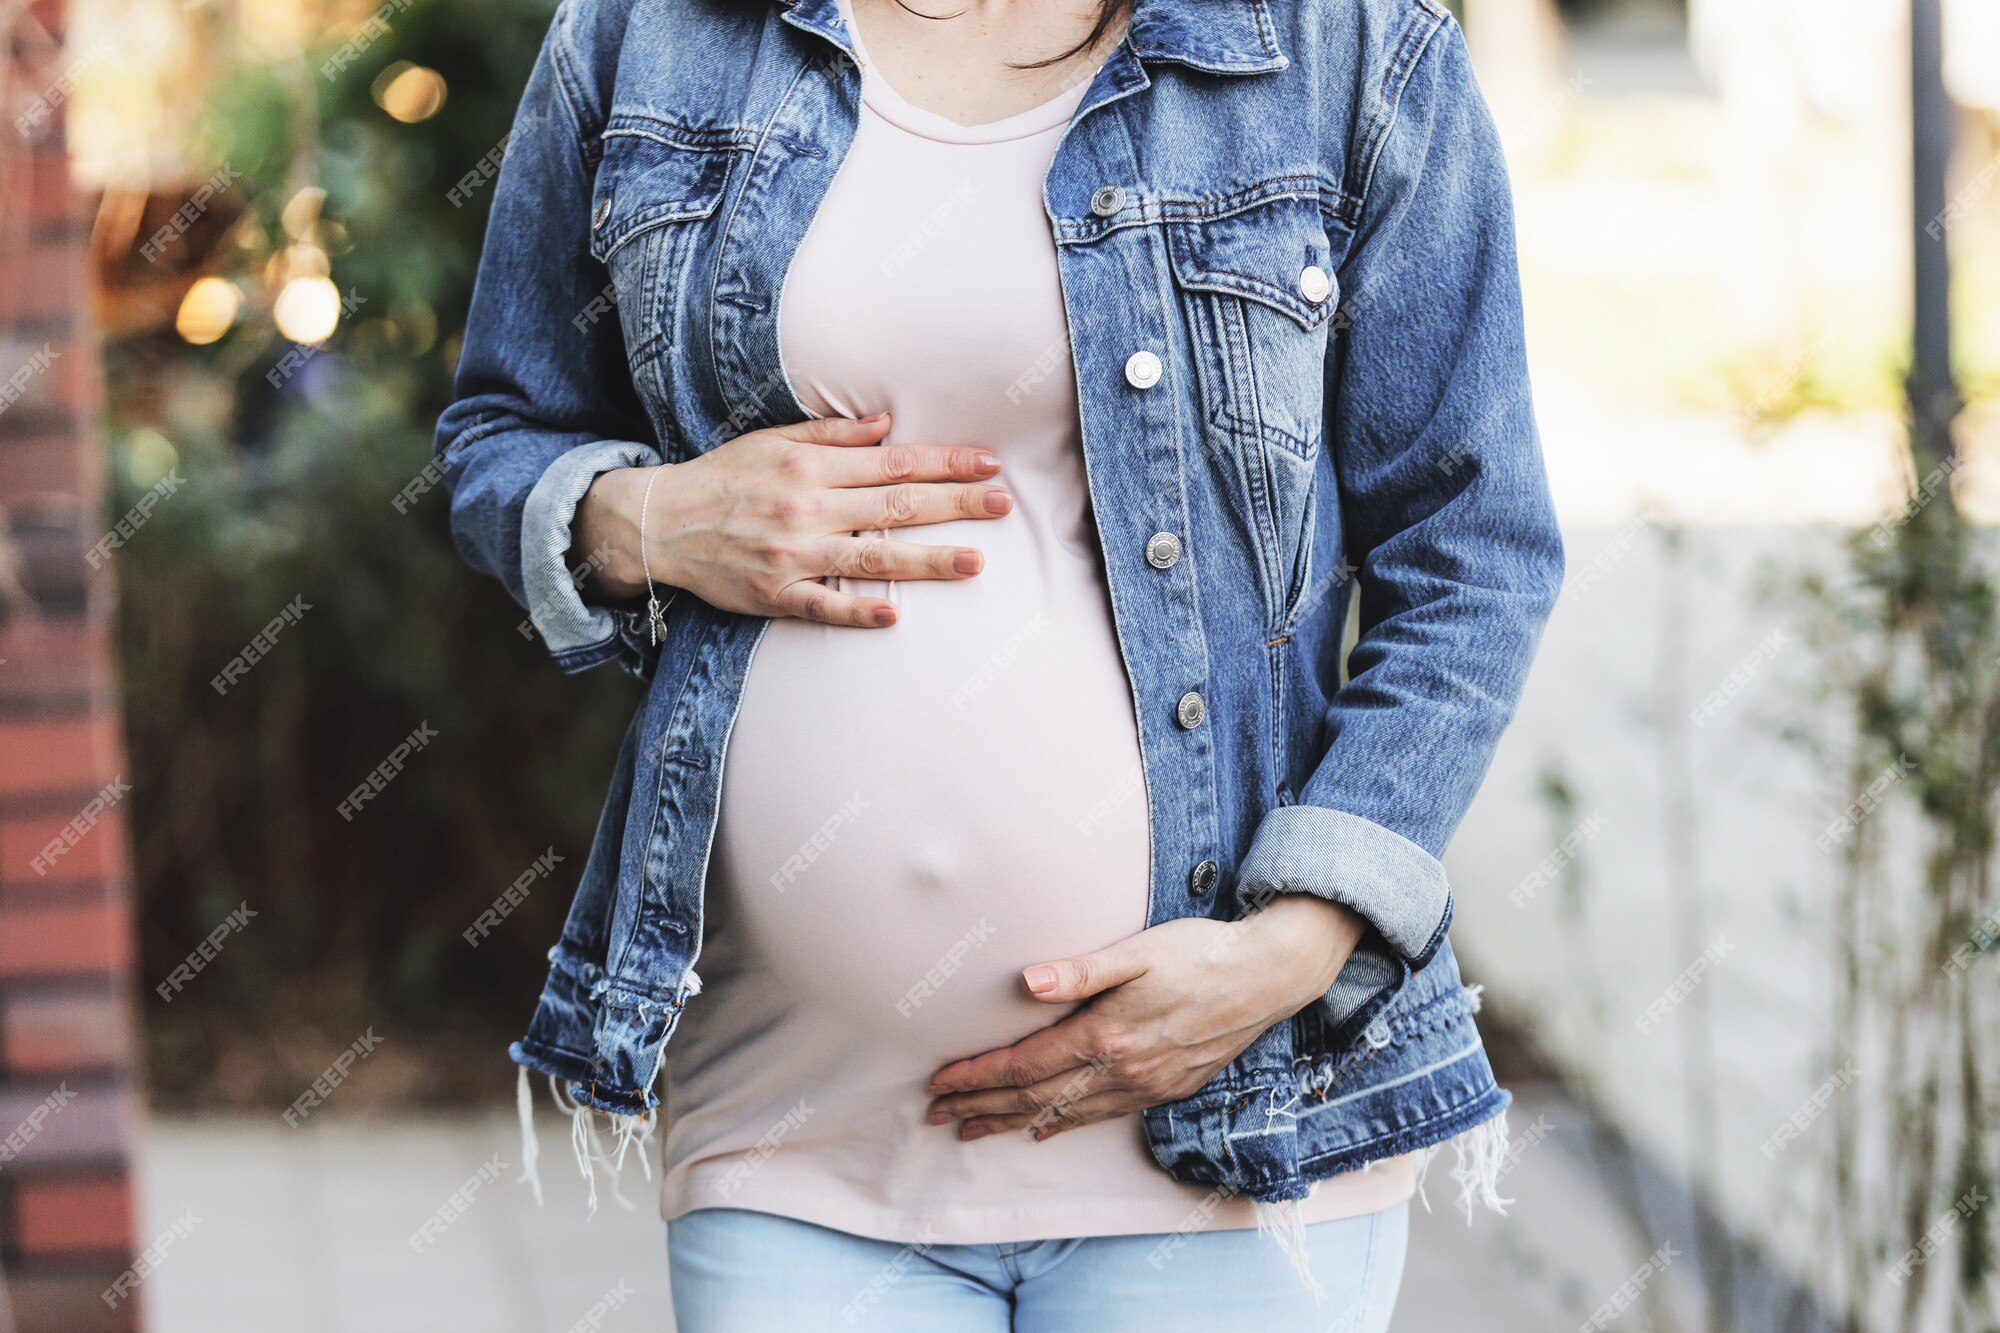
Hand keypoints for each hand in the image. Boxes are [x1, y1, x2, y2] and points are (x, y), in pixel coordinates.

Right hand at [571, 413, 1011, 626]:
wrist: (662, 523)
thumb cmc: (724, 478)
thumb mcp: (773, 441)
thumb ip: (832, 435)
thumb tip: (887, 424)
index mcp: (810, 468)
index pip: (892, 464)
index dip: (943, 464)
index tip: (987, 466)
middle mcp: (807, 508)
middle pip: (895, 507)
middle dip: (954, 505)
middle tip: (1003, 505)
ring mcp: (793, 556)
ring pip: (872, 559)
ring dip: (927, 562)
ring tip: (975, 562)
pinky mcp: (774, 595)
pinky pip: (823, 607)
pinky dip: (858, 611)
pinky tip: (895, 616)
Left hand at [925, 895, 1365, 1140]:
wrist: (1268, 976)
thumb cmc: (1200, 952)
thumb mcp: (1139, 951)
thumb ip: (1081, 970)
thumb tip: (1027, 983)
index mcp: (1107, 1035)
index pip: (1026, 1065)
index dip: (979, 1076)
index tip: (940, 1084)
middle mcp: (1122, 1070)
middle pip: (1036, 1097)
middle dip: (983, 1107)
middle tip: (938, 1117)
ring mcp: (1145, 1085)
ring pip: (1065, 1114)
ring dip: (1014, 1122)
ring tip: (974, 1131)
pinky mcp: (1165, 1088)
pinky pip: (1101, 1116)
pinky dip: (1065, 1125)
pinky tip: (1045, 1131)